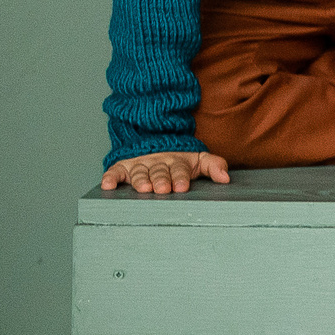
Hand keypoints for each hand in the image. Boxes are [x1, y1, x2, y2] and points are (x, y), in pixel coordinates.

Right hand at [101, 151, 229, 194]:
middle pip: (160, 172)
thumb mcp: (199, 161)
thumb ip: (214, 166)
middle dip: (162, 180)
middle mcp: (158, 163)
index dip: (181, 178)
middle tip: (163, 188)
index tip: (182, 187)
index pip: (180, 170)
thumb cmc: (180, 162)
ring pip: (140, 172)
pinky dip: (111, 177)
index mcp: (177, 162)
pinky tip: (108, 185)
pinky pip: (115, 171)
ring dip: (141, 180)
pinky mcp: (124, 167)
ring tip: (143, 189)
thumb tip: (226, 178)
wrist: (156, 146)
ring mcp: (140, 165)